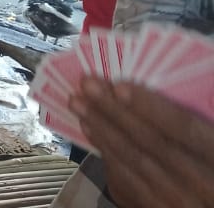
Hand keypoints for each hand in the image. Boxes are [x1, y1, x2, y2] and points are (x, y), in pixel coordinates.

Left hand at [71, 77, 213, 207]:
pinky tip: (90, 129)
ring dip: (103, 127)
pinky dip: (106, 152)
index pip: (185, 128)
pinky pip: (127, 179)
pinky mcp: (158, 207)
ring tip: (79, 102)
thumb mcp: (211, 140)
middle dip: (115, 111)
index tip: (120, 87)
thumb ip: (191, 122)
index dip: (152, 108)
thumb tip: (154, 86)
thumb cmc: (207, 157)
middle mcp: (203, 181)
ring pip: (135, 159)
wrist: (206, 199)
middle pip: (152, 142)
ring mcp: (179, 199)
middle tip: (87, 84)